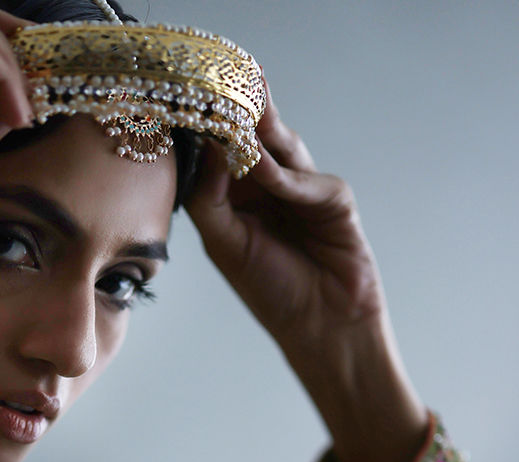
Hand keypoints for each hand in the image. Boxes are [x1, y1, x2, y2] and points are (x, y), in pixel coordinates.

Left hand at [186, 78, 386, 360]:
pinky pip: (307, 179)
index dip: (205, 129)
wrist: (321, 325)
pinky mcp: (333, 198)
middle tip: (220, 79)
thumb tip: (205, 148)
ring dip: (264, 128)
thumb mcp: (224, 244)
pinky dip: (288, 178)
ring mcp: (303, 190)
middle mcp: (268, 188)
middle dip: (237, 112)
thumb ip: (209, 197)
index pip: (218, 154)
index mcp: (236, 199)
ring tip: (244, 103)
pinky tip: (270, 171)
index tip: (185, 100)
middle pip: (251, 141)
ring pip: (282, 148)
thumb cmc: (271, 291)